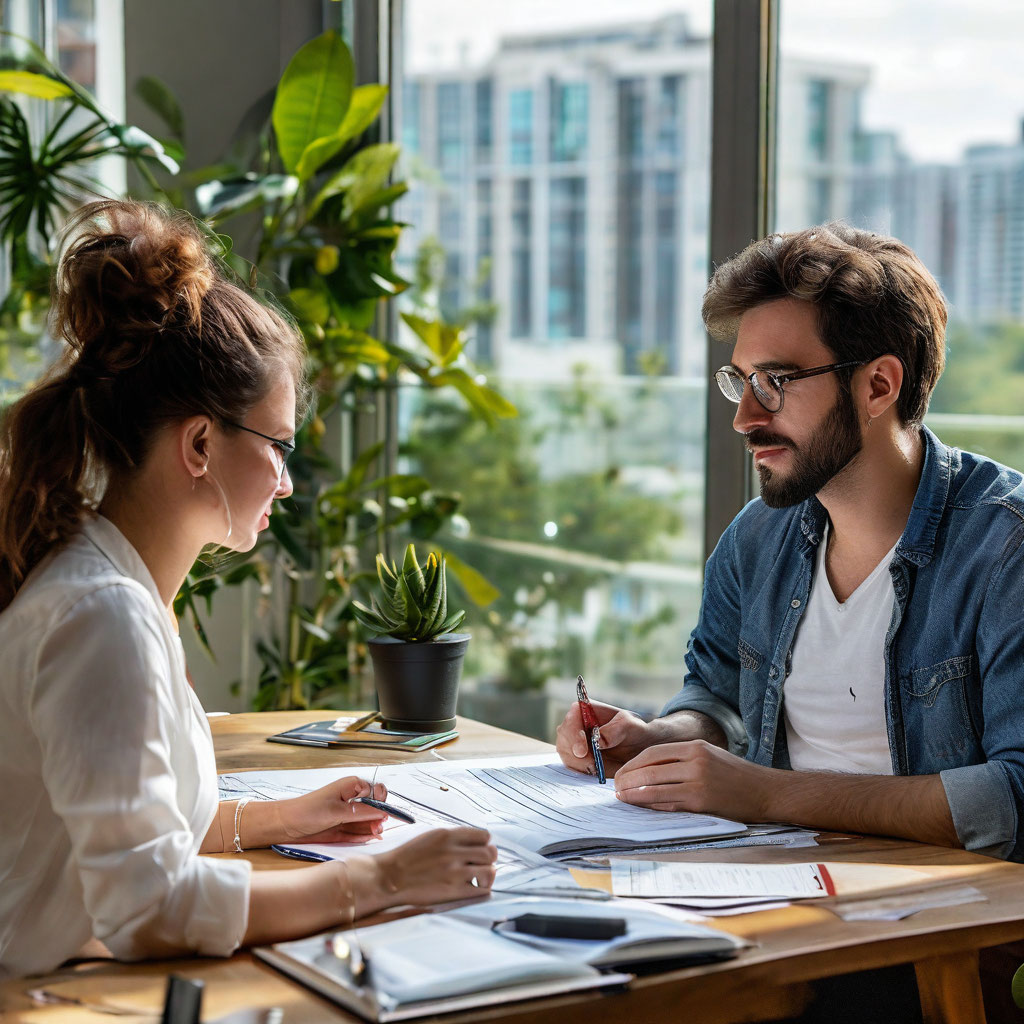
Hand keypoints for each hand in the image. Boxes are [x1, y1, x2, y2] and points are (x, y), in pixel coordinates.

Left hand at [276, 776, 389, 844]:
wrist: (286, 826)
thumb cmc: (307, 811)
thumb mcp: (336, 812)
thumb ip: (360, 812)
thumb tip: (382, 812)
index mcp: (351, 786)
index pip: (376, 791)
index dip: (382, 801)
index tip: (383, 813)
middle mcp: (351, 799)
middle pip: (374, 807)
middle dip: (378, 817)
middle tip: (378, 828)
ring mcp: (347, 815)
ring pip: (368, 821)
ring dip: (373, 828)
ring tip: (375, 834)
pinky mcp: (342, 828)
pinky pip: (358, 832)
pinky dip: (364, 835)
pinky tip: (369, 837)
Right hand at [373, 827, 497, 907]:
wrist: (388, 878)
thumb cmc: (407, 858)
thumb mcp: (431, 837)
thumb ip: (453, 839)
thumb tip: (473, 843)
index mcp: (448, 835)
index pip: (484, 835)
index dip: (486, 844)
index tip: (480, 851)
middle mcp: (454, 851)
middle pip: (491, 852)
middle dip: (489, 860)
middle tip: (480, 866)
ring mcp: (455, 872)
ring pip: (490, 871)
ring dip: (487, 876)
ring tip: (477, 880)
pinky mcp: (453, 891)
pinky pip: (481, 891)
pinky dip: (481, 890)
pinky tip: (472, 889)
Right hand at [555, 699, 653, 776]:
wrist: (638, 748)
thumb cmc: (634, 731)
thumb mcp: (630, 726)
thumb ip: (615, 730)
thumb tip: (597, 739)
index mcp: (586, 709)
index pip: (572, 718)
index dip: (573, 734)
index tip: (582, 751)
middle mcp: (576, 724)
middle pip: (564, 737)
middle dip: (574, 753)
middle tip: (591, 764)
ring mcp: (573, 741)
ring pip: (565, 753)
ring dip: (578, 764)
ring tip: (596, 768)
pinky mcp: (575, 757)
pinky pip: (570, 765)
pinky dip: (580, 771)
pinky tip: (594, 771)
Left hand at [613, 740, 772, 820]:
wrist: (765, 791)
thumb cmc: (735, 775)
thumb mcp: (709, 756)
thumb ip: (682, 760)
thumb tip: (649, 771)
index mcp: (695, 747)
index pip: (653, 753)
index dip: (633, 764)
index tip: (622, 774)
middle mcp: (695, 761)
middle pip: (650, 769)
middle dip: (628, 780)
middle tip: (616, 788)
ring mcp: (698, 782)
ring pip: (655, 787)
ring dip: (634, 794)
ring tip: (622, 798)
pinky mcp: (702, 803)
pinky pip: (669, 804)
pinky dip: (652, 806)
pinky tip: (642, 808)